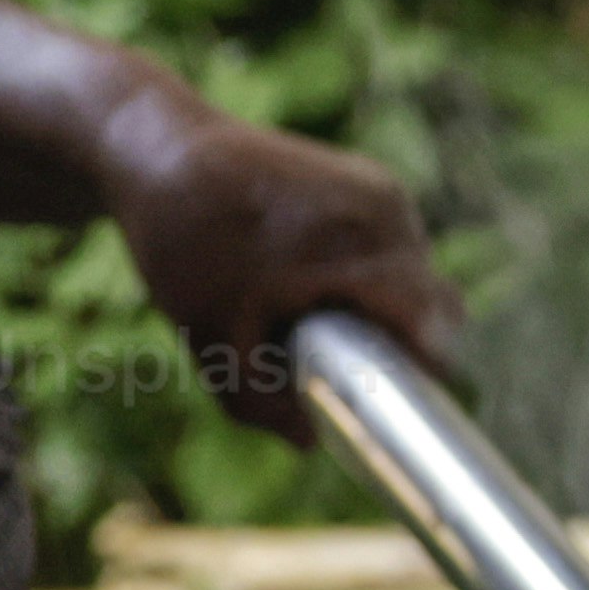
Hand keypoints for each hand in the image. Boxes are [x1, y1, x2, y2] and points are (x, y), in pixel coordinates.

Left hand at [95, 82, 455, 402]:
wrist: (156, 146)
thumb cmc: (184, 242)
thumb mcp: (213, 338)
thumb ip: (261, 403)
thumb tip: (310, 443)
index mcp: (363, 251)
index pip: (433, 331)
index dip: (419, 380)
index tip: (391, 413)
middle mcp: (389, 214)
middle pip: (430, 305)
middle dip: (394, 345)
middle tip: (337, 370)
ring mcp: (383, 191)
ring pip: (414, 275)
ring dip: (379, 307)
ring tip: (311, 319)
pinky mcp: (370, 181)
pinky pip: (393, 246)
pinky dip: (366, 274)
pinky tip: (309, 282)